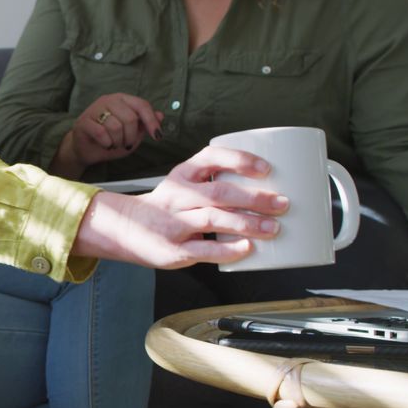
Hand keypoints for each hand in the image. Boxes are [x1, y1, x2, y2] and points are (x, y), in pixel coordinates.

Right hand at [50, 93, 163, 178]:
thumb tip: (161, 115)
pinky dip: (107, 143)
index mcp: (122, 99)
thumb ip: (145, 124)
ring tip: (114, 144)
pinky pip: (101, 133)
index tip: (157, 136)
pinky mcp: (83, 121)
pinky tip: (105, 145)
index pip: (142, 105)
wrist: (86, 150)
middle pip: (130, 118)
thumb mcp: (132, 134)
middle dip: (131, 136)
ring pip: (116, 127)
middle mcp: (108, 100)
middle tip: (126, 144)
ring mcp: (94, 109)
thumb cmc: (110, 140)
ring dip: (118, 141)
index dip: (151, 121)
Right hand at [71, 146, 289, 268]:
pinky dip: (227, 250)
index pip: (211, 158)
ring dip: (247, 223)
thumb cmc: (165, 206)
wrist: (124, 228)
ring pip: (213, 219)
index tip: (266, 169)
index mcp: (182, 175)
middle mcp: (177, 196)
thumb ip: (213, 183)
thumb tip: (265, 194)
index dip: (240, 160)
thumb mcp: (182, 184)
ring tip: (273, 227)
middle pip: (219, 192)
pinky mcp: (174, 250)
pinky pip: (204, 250)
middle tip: (283, 203)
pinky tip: (246, 249)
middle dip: (255, 198)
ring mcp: (174, 223)